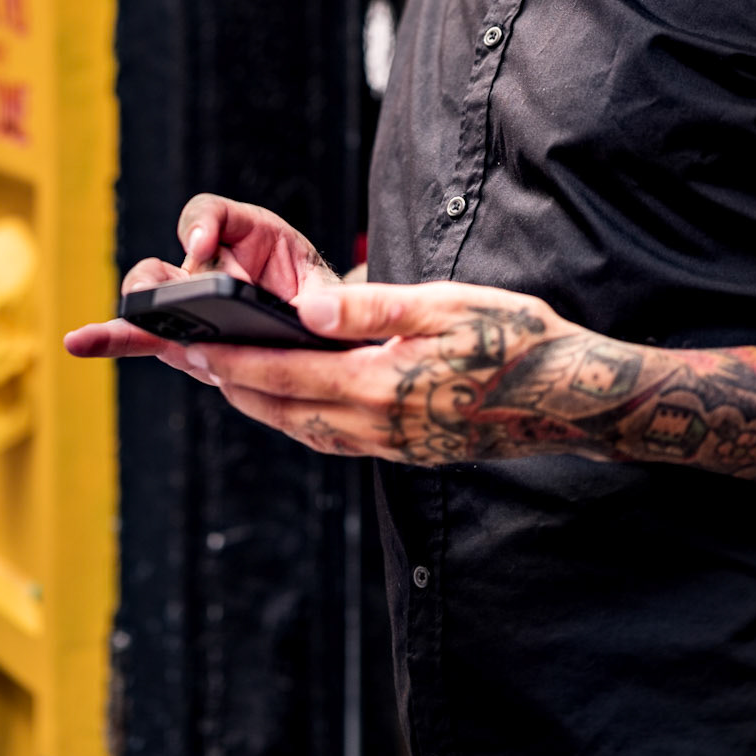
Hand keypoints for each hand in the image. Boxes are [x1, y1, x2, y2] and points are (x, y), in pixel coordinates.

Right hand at [63, 194, 339, 386]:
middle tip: (174, 300)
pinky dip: (112, 337)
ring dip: (139, 307)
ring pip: (150, 292)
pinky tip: (80, 342)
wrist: (325, 333)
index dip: (199, 225)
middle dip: (163, 280)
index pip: (213, 213)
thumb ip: (322, 297)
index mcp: (249, 237)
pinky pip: (144, 335)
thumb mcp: (330, 289)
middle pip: (171, 259)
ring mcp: (192, 302)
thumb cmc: (324, 303)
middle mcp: (212, 264)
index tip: (198, 249)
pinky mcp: (182, 338)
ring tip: (121, 324)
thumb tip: (304, 312)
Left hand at [183, 279, 570, 461]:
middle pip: (280, 409)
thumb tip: (305, 306)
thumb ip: (372, 309)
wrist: (569, 400)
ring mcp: (390, 445)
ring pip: (302, 428)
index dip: (230, 359)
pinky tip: (291, 402)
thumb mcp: (446, 306)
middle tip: (185, 357)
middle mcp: (375, 426)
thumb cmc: (515, 341)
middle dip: (228, 382)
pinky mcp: (404, 450)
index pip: (283, 373)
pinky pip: (332, 438)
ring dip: (258, 403)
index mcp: (378, 386)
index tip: (189, 343)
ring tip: (222, 377)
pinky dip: (296, 418)